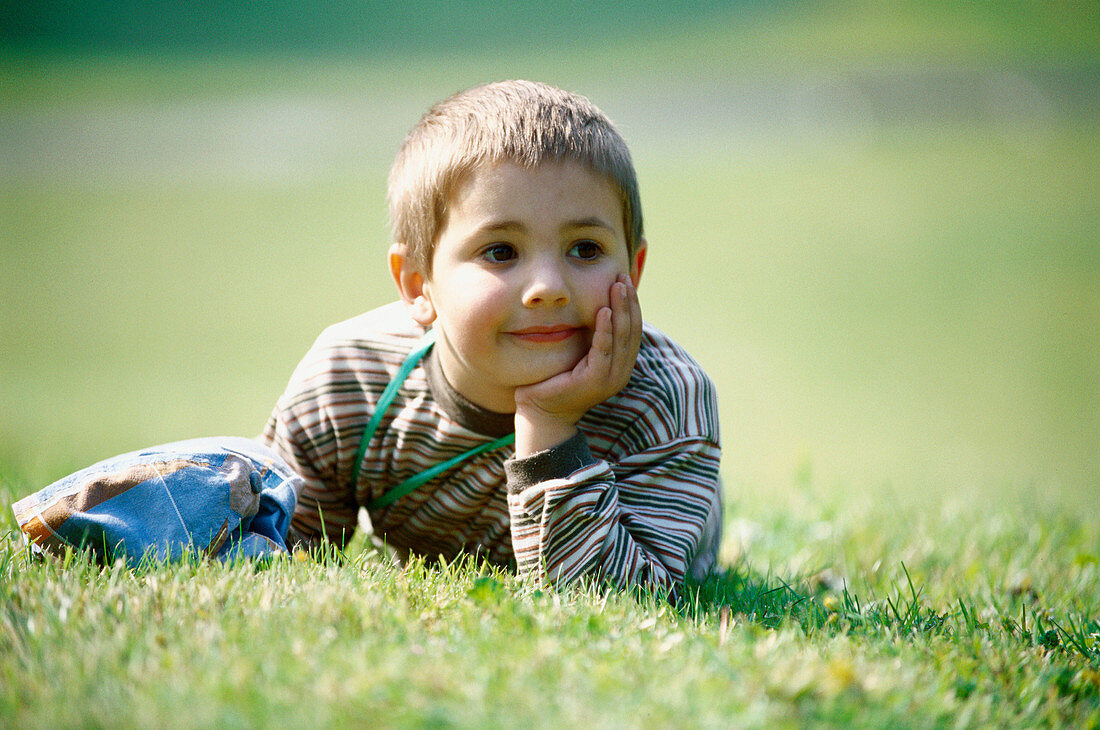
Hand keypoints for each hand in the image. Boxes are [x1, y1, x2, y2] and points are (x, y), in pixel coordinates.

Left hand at [512, 274, 641, 455]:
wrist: (541, 412)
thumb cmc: (556, 380)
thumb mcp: (580, 354)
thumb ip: (592, 337)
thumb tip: (596, 307)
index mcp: (620, 365)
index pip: (632, 330)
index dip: (631, 305)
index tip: (624, 281)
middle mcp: (620, 372)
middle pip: (631, 331)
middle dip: (628, 302)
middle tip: (622, 277)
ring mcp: (610, 379)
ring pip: (622, 338)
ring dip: (620, 310)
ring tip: (617, 287)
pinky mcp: (594, 381)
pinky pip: (604, 350)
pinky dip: (606, 330)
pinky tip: (604, 311)